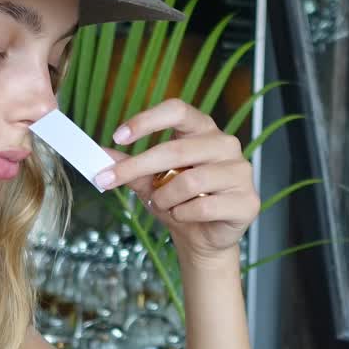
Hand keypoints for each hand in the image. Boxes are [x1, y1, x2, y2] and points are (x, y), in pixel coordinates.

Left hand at [92, 99, 258, 263]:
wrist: (203, 238)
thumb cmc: (179, 202)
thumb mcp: (149, 181)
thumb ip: (129, 166)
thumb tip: (101, 154)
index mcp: (203, 130)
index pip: (177, 110)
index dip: (147, 120)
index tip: (118, 136)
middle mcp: (225, 145)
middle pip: (176, 149)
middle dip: (137, 166)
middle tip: (108, 180)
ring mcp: (240, 172)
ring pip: (189, 182)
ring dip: (165, 198)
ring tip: (163, 204)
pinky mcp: (248, 201)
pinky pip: (204, 207)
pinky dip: (184, 214)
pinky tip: (184, 216)